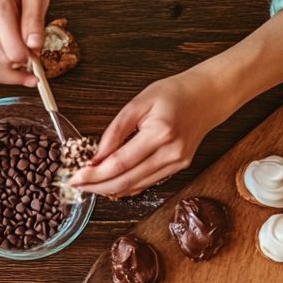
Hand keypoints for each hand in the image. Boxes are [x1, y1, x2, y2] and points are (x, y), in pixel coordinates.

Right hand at [0, 0, 48, 86]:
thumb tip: (35, 49)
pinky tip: (8, 61)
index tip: (39, 56)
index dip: (30, 59)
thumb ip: (35, 19)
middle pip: (0, 65)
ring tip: (23, 61)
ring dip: (10, 74)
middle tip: (35, 62)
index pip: (12, 50)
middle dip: (21, 70)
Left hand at [70, 68, 223, 197]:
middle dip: (97, 186)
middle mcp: (172, 153)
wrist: (208, 96)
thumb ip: (115, 131)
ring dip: (109, 189)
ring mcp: (178, 163)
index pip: (120, 163)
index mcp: (161, 133)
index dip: (94, 175)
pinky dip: (126, 186)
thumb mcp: (138, 103)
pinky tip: (110, 184)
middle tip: (76, 185)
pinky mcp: (179, 168)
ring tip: (88, 185)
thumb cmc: (174, 94)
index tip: (74, 177)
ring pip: (136, 186)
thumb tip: (95, 157)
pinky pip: (146, 183)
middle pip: (126, 180)